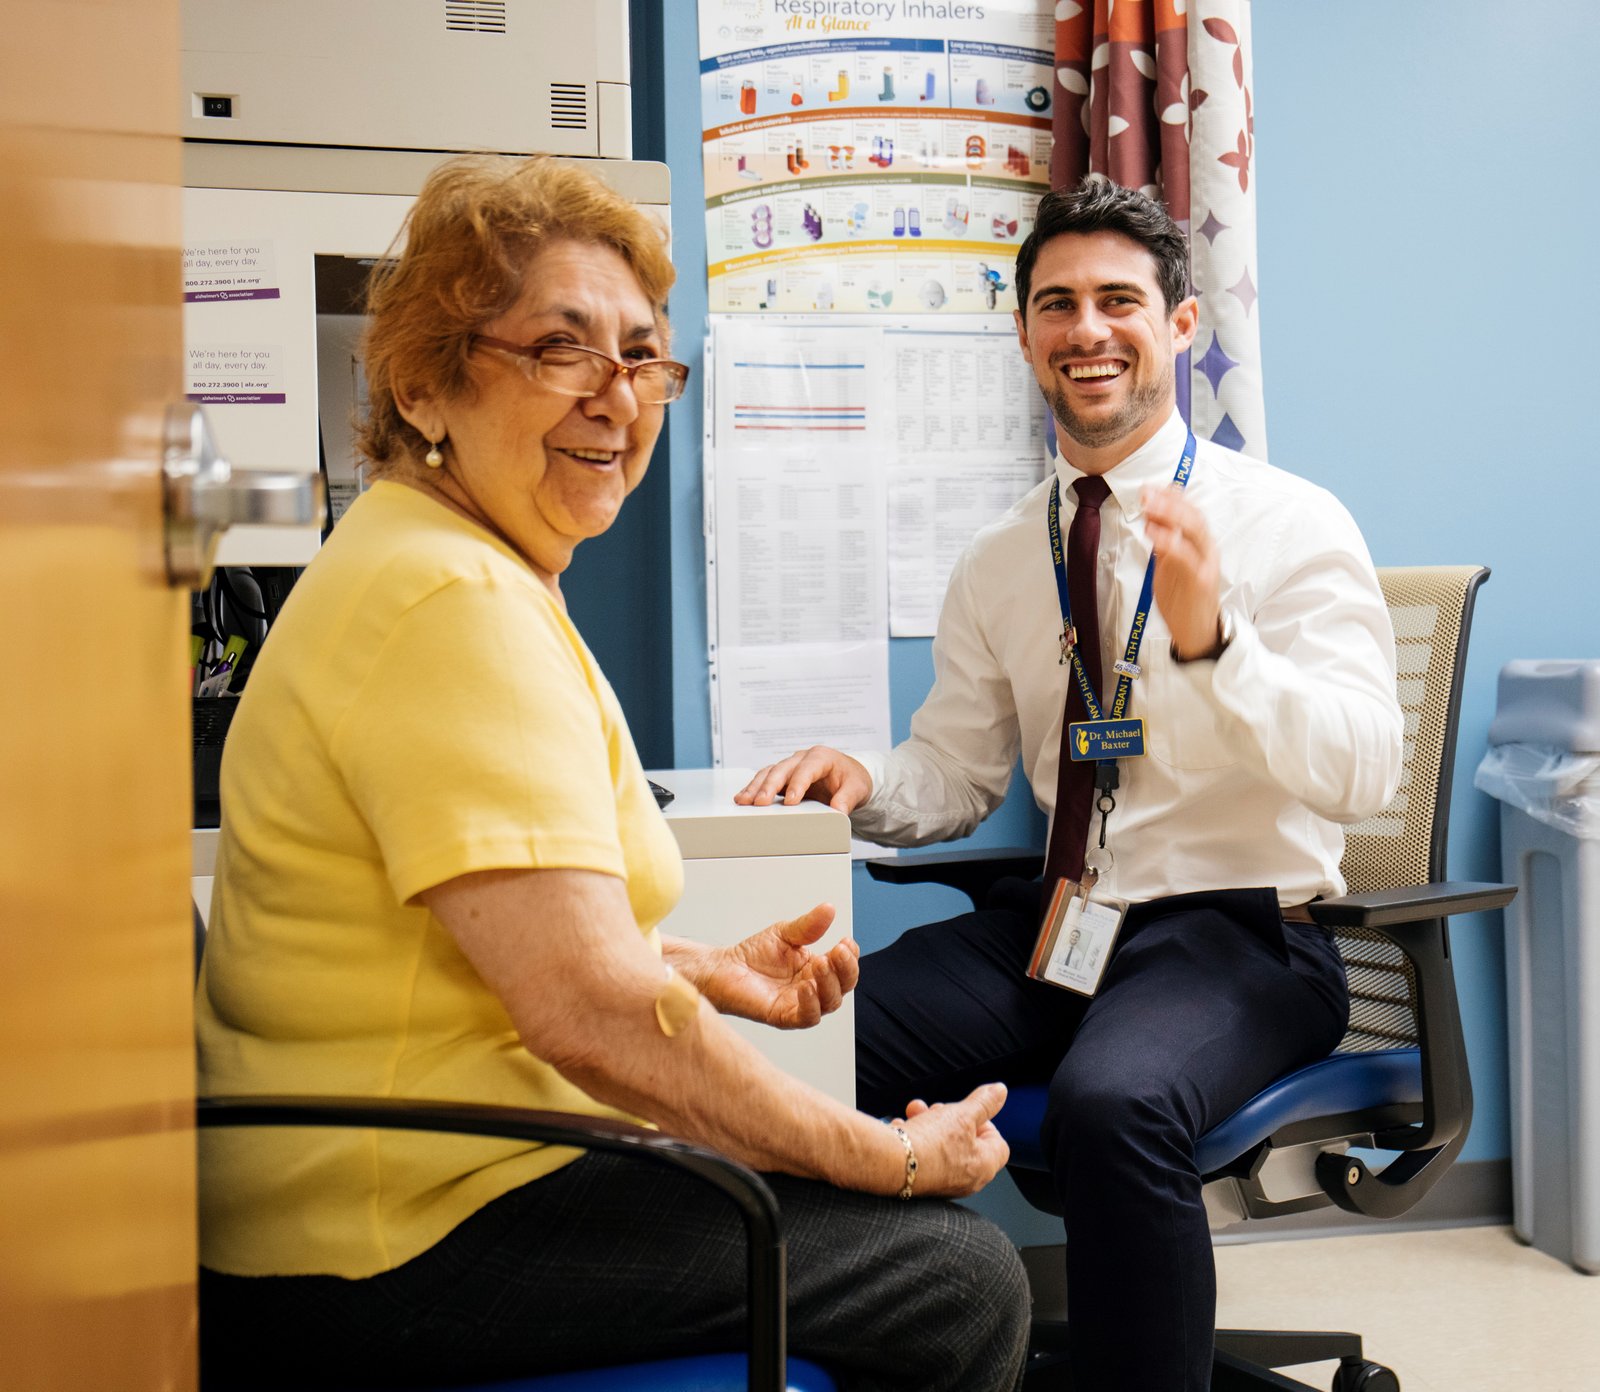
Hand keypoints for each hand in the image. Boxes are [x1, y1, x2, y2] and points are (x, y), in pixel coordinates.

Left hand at [698, 903, 859, 1029]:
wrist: (722, 968)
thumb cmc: (751, 955)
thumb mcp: (785, 933)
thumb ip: (808, 925)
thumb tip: (829, 909)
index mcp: (814, 969)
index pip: (844, 968)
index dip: (850, 957)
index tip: (846, 942)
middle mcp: (811, 989)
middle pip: (842, 987)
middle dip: (845, 969)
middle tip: (838, 951)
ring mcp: (799, 1004)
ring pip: (830, 1003)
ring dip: (830, 984)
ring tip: (820, 963)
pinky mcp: (783, 1016)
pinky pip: (807, 1017)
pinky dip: (811, 1003)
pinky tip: (807, 986)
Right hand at [733, 746, 871, 812]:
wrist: (848, 775)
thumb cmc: (851, 779)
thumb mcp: (857, 788)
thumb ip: (848, 798)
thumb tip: (838, 810)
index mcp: (821, 757)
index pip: (806, 768)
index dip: (798, 784)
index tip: (792, 801)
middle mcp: (802, 758)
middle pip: (782, 769)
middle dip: (769, 785)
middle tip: (760, 802)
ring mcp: (790, 766)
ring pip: (769, 773)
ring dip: (756, 787)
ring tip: (744, 801)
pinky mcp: (783, 777)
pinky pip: (765, 779)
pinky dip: (753, 788)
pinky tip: (743, 798)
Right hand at [894, 1083, 1010, 1197]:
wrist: (892, 1163)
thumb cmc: (931, 1143)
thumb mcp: (962, 1114)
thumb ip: (984, 1102)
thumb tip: (1000, 1091)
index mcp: (984, 1165)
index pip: (997, 1142)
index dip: (984, 1122)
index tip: (968, 1111)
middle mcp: (967, 1180)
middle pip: (966, 1141)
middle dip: (949, 1118)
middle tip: (938, 1109)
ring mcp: (943, 1183)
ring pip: (941, 1146)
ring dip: (928, 1124)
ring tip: (915, 1112)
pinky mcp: (921, 1182)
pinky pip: (921, 1156)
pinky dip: (913, 1140)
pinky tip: (902, 1129)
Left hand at [1141, 483, 1222, 658]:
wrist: (1196, 631)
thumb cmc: (1183, 597)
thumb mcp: (1171, 565)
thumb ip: (1165, 544)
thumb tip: (1151, 520)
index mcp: (1202, 545)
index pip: (1191, 513)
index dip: (1173, 498)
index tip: (1152, 487)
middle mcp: (1207, 550)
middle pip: (1194, 517)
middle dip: (1170, 502)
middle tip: (1146, 493)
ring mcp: (1206, 564)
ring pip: (1193, 531)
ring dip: (1170, 516)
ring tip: (1148, 507)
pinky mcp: (1201, 581)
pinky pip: (1185, 556)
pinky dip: (1170, 542)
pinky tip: (1154, 533)